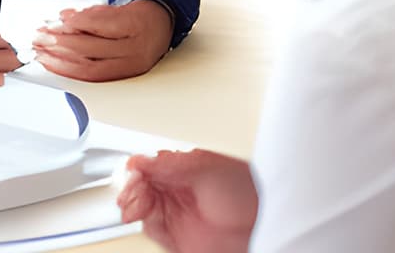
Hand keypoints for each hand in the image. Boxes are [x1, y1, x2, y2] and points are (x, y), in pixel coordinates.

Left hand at [31, 0, 172, 81]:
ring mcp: (129, 67)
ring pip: (89, 68)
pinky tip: (54, 66)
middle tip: (42, 37)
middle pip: (92, 48)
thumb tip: (65, 18)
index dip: (78, 22)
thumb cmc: (139, 16)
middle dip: (62, 43)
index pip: (102, 24)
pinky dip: (69, 72)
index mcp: (136, 24)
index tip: (59, 20)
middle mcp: (135, 49)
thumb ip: (92, 13)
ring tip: (41, 53)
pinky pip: (91, 78)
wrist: (161, 30)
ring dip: (60, 61)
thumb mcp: (120, 6)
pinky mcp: (121, 78)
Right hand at [117, 149, 256, 252]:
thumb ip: (173, 164)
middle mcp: (181, 187)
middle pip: (143, 182)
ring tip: (133, 199)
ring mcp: (177, 210)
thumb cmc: (248, 193)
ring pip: (142, 202)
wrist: (262, 228)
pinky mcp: (174, 234)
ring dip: (132, 199)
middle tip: (132, 185)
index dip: (140, 164)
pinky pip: (149, 224)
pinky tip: (135, 212)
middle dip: (132, 182)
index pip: (155, 161)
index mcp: (189, 166)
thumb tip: (142, 160)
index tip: (132, 167)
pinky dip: (138, 217)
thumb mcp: (207, 168)